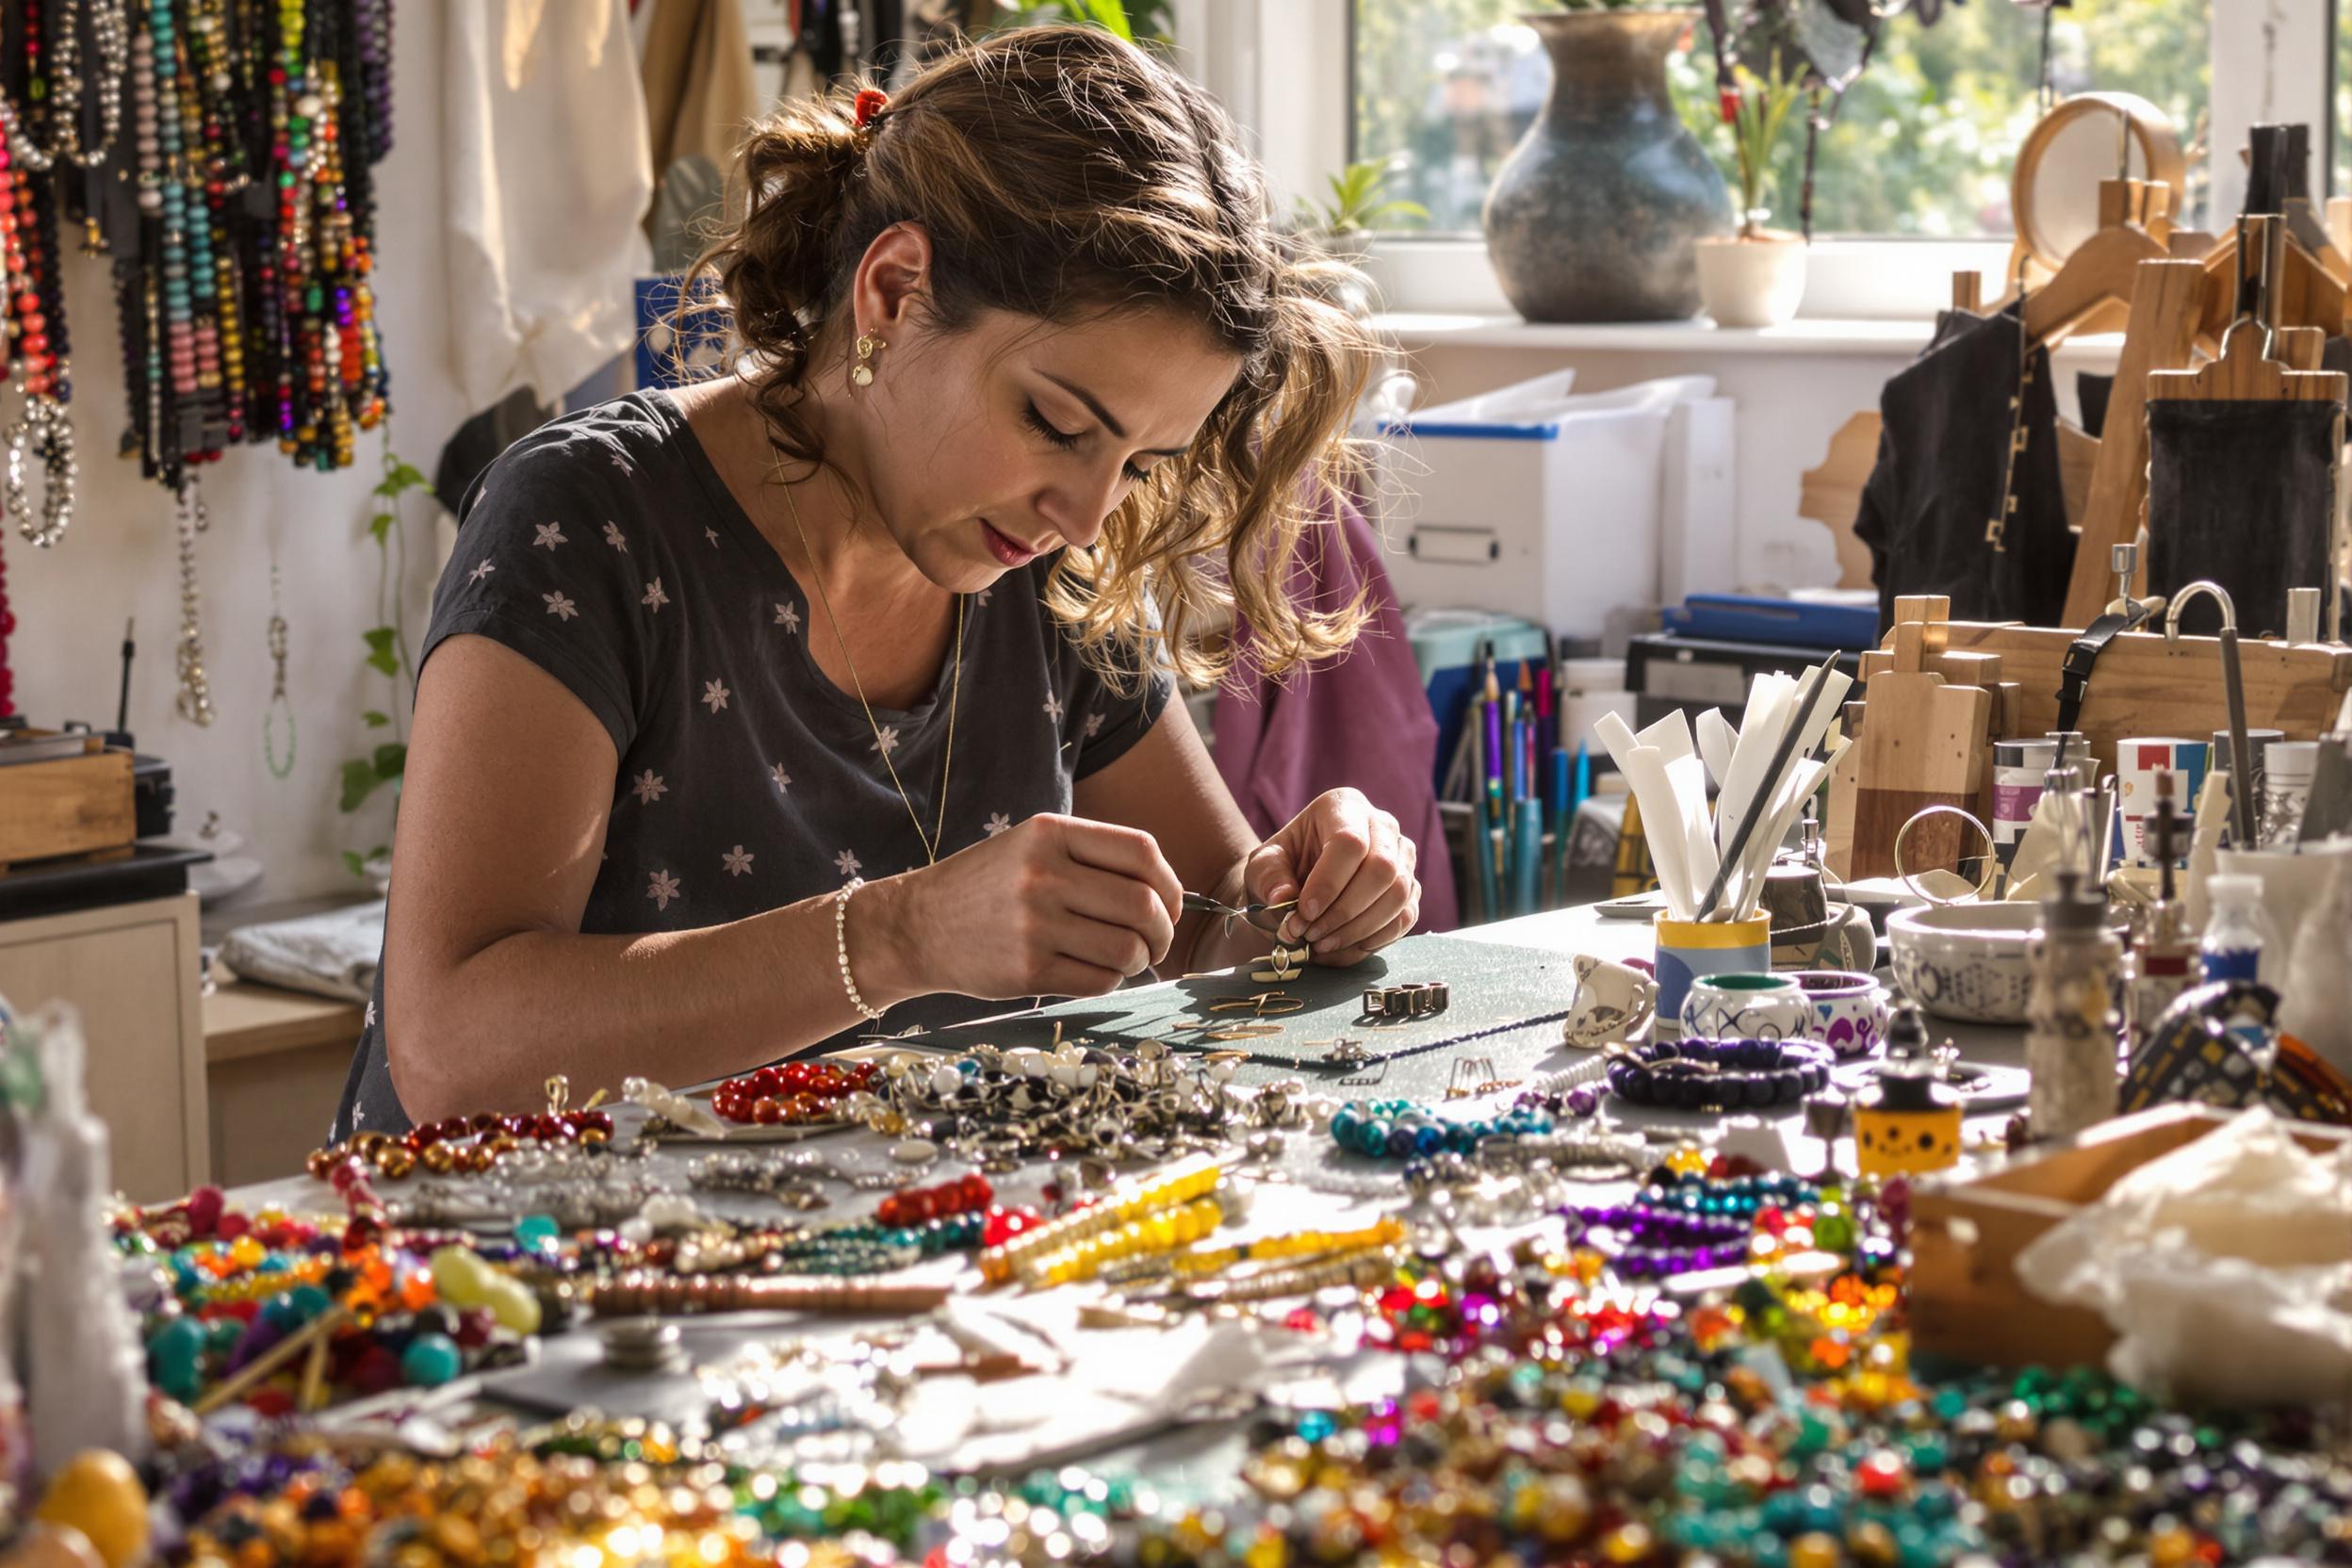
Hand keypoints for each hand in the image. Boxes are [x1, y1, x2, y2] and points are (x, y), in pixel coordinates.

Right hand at [868, 814, 1181, 1001]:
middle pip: (1143, 905)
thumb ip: (1091, 857)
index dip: (1171, 883)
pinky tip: (1096, 972)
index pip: (1142, 851)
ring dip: (1140, 960)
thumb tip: (1167, 894)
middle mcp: (1043, 875)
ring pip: (1127, 949)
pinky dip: (1111, 981)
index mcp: (1050, 834)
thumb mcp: (1031, 846)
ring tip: (1127, 959)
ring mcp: (1034, 925)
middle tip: (1156, 941)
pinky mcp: (1027, 971)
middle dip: (1164, 930)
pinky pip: (1100, 981)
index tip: (1171, 904)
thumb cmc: (986, 886)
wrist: (914, 926)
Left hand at [1239, 788, 1418, 965]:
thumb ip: (1269, 878)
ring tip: (1321, 943)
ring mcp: (1403, 857)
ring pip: (1398, 895)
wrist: (1300, 882)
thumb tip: (1284, 899)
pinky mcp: (1411, 887)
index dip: (1329, 883)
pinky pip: (1406, 917)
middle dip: (1344, 910)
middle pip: (1382, 869)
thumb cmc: (1283, 867)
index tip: (1304, 912)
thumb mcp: (1263, 866)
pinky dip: (1374, 938)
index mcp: (1344, 806)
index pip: (1350, 842)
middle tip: (1311, 933)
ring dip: (1358, 929)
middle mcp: (1383, 825)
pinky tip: (1343, 945)